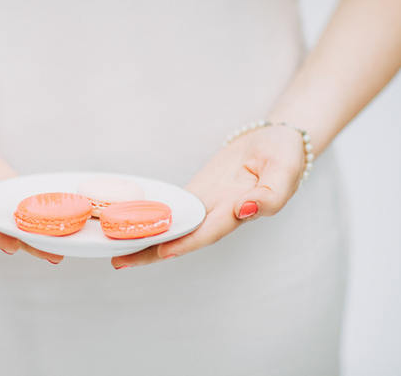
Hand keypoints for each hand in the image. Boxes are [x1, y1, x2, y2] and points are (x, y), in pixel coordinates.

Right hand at [0, 115, 63, 263]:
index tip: (12, 244)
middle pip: (2, 227)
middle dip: (27, 241)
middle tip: (53, 253)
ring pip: (16, 215)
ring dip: (38, 228)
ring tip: (64, 242)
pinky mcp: (1, 181)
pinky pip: (21, 194)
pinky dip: (40, 204)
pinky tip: (60, 213)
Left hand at [111, 124, 305, 267]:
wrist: (275, 140)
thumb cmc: (284, 155)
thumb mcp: (285, 171)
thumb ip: (271, 194)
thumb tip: (245, 209)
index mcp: (240, 211)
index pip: (209, 231)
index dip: (186, 242)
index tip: (162, 251)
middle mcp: (219, 214)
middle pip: (182, 238)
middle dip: (152, 251)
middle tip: (119, 260)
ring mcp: (206, 204)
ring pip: (174, 226)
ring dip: (146, 238)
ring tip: (115, 248)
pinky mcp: (197, 193)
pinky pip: (173, 208)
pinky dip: (153, 217)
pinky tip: (130, 223)